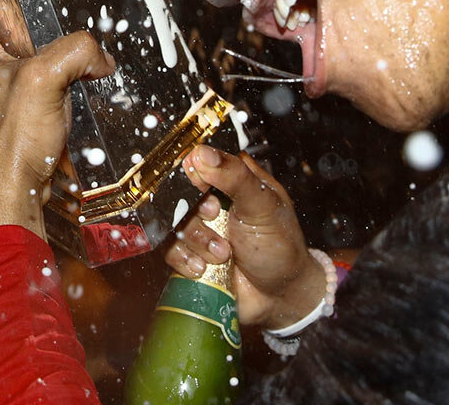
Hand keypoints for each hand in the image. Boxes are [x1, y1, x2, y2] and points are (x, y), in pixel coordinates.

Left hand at [0, 0, 114, 238]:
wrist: (11, 196)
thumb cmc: (11, 141)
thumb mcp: (45, 79)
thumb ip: (76, 52)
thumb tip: (99, 58)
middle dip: (5, 13)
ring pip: (15, 61)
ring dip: (35, 50)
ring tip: (62, 44)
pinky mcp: (16, 122)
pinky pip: (35, 90)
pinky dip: (54, 82)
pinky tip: (75, 87)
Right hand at [166, 146, 329, 329]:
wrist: (280, 296)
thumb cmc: (280, 246)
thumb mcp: (263, 206)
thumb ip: (235, 177)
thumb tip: (202, 153)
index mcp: (231, 177)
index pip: (198, 160)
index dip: (193, 173)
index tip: (203, 188)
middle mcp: (210, 199)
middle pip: (178, 193)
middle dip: (197, 213)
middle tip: (215, 218)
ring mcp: (198, 227)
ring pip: (172, 223)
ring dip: (196, 240)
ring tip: (223, 254)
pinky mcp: (188, 253)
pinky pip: (169, 250)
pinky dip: (185, 260)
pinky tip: (205, 268)